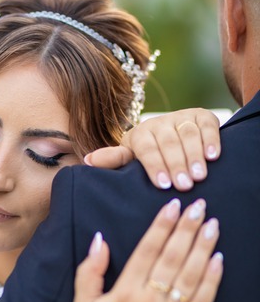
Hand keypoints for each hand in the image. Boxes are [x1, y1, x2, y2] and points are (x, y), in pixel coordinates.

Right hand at [73, 198, 222, 301]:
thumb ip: (90, 271)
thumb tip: (100, 239)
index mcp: (125, 292)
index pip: (148, 250)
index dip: (162, 225)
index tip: (174, 206)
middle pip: (173, 257)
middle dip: (187, 228)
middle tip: (199, 206)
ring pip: (191, 275)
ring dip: (203, 248)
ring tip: (212, 225)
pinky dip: (212, 280)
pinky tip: (219, 260)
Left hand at [84, 109, 220, 190]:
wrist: (166, 139)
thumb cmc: (144, 158)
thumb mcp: (128, 160)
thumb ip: (113, 160)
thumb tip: (87, 161)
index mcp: (139, 134)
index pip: (146, 148)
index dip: (155, 165)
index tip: (163, 184)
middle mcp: (160, 122)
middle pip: (169, 142)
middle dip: (176, 164)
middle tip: (184, 186)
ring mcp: (181, 117)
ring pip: (188, 133)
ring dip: (194, 155)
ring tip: (199, 176)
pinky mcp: (201, 116)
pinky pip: (208, 125)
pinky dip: (211, 139)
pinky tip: (214, 157)